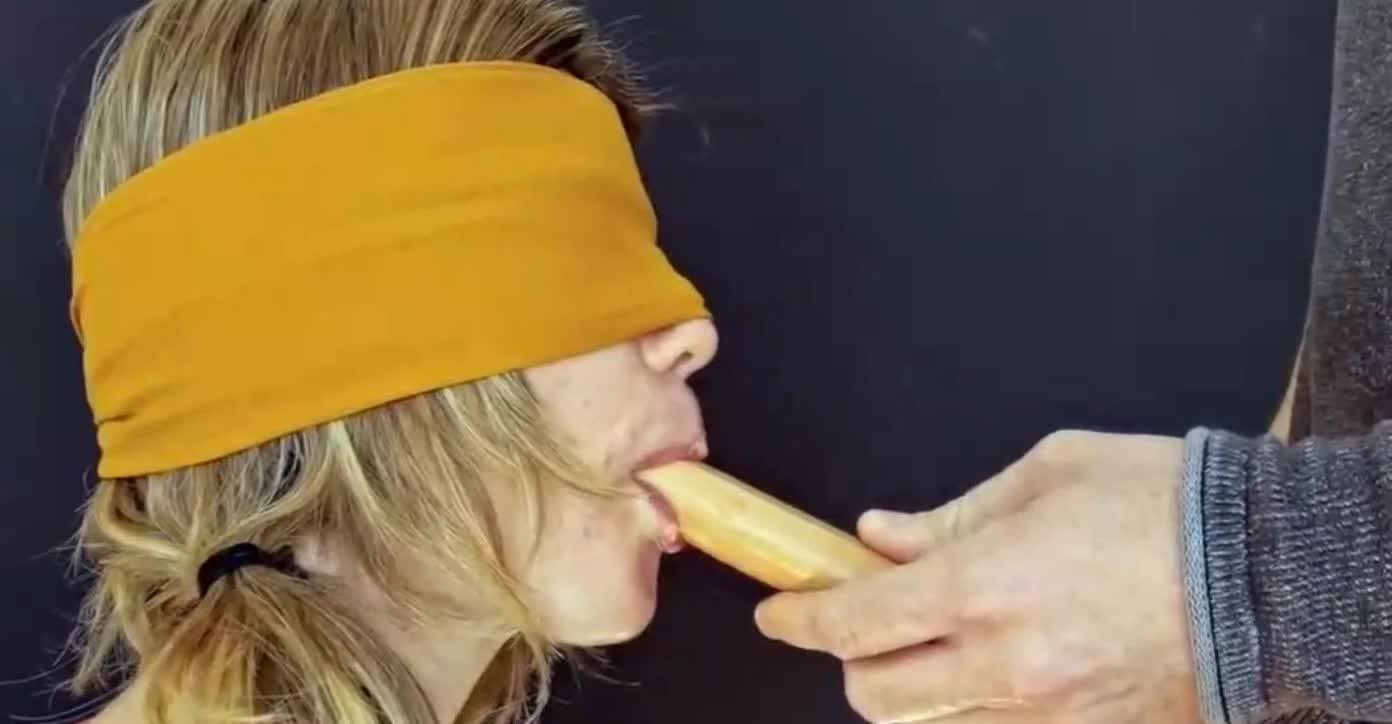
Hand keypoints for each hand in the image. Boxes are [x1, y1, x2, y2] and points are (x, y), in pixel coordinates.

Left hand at [753, 431, 1201, 723]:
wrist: (1271, 570)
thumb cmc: (1162, 504)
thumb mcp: (1046, 476)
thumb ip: (949, 517)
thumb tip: (881, 537)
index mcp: (985, 586)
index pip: (855, 623)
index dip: (802, 619)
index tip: (779, 611)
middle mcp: (1004, 663)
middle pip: (876, 694)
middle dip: (850, 659)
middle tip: (864, 617)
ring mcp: (1045, 710)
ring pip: (933, 722)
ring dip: (911, 682)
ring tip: (937, 633)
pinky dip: (971, 701)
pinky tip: (995, 656)